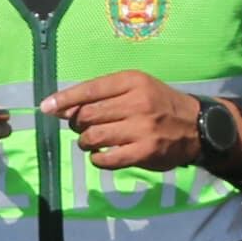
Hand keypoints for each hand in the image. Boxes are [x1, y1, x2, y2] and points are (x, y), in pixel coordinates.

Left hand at [41, 71, 203, 172]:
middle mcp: (136, 102)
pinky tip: (101, 156)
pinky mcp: (144, 152)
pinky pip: (107, 159)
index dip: (64, 100)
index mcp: (132, 81)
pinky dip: (97, 159)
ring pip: (93, 137)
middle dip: (76, 123)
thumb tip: (63, 107)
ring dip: (85, 142)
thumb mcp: (137, 87)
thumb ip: (104, 95)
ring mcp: (141, 128)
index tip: (46, 107)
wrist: (196, 126)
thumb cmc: (159, 104)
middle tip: (82, 128)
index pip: (89, 89)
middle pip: (87, 115)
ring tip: (90, 142)